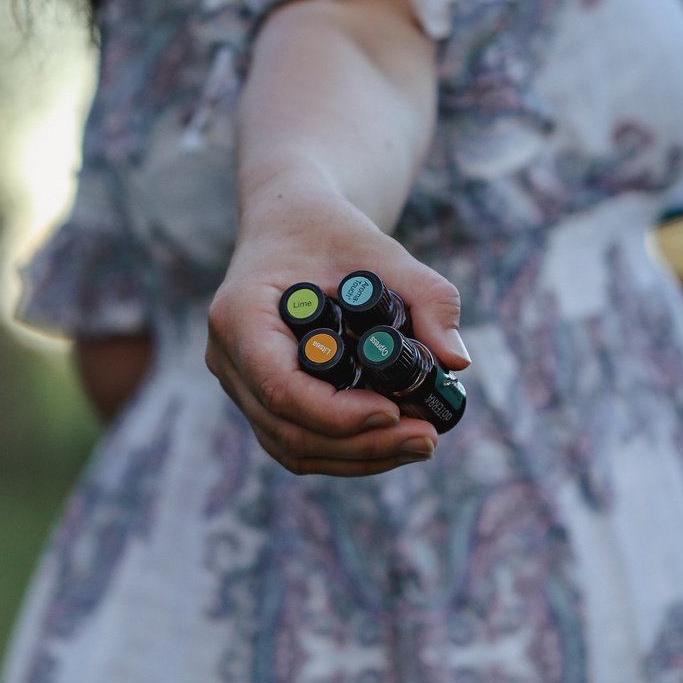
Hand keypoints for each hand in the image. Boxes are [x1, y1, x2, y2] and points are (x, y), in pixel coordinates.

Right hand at [204, 186, 472, 478]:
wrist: (291, 225)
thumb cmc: (330, 232)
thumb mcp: (382, 251)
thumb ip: (426, 296)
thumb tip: (455, 361)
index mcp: (241, 314)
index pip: (282, 387)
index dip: (339, 413)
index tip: (396, 410)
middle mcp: (227, 357)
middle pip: (287, 430)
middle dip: (362, 444)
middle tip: (427, 438)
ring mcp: (237, 383)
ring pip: (290, 447)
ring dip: (358, 457)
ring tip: (420, 442)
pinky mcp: (256, 399)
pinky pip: (294, 441)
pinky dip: (345, 451)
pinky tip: (393, 441)